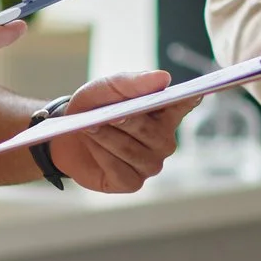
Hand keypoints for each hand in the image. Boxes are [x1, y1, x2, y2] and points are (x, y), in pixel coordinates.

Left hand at [47, 71, 191, 192]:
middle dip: (126, 123)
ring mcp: (150, 164)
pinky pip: (121, 171)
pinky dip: (103, 158)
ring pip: (134, 153)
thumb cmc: (93, 107)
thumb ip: (133, 83)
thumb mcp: (106, 88)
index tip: (194, 94)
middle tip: (105, 116)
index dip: (190, 101)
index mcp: (164, 113)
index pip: (184, 106)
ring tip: (89, 128)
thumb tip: (164, 78)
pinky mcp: (132, 182)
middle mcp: (164, 141)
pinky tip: (92, 148)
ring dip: (108, 139)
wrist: (66, 135)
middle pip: (152, 134)